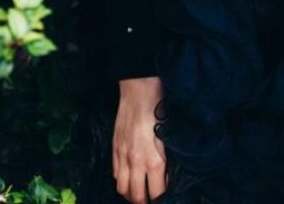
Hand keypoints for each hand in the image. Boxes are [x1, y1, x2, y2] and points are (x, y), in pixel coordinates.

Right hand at [113, 76, 167, 203]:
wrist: (139, 90)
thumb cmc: (159, 110)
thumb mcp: (169, 137)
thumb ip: (167, 160)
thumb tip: (167, 177)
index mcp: (154, 161)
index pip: (156, 194)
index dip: (161, 198)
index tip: (165, 195)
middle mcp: (136, 163)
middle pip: (136, 197)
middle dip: (145, 202)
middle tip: (152, 198)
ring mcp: (123, 156)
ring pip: (122, 189)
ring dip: (130, 194)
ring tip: (139, 191)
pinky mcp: (114, 149)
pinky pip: (115, 174)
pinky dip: (122, 179)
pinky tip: (130, 175)